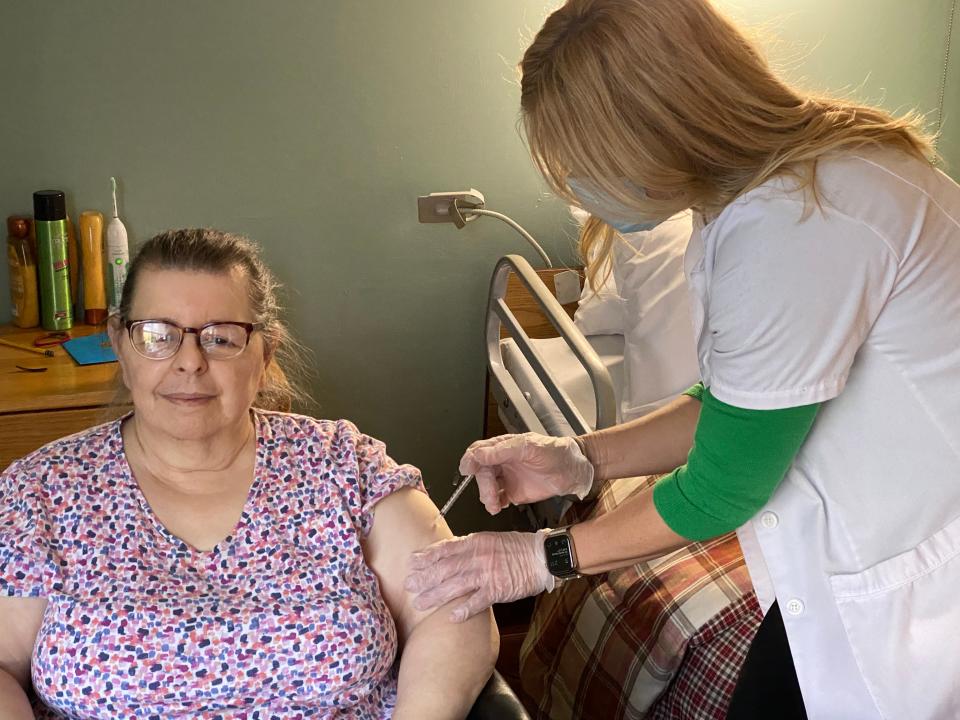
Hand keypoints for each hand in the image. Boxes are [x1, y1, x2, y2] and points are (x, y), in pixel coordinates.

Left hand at [405, 531, 554, 621]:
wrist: (540, 557)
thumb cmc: (517, 548)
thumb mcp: (490, 540)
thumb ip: (469, 545)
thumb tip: (449, 550)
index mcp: (475, 542)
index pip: (445, 549)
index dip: (427, 557)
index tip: (412, 563)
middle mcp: (478, 557)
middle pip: (445, 568)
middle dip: (425, 578)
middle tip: (409, 586)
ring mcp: (487, 573)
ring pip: (455, 585)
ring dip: (436, 595)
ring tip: (420, 603)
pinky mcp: (498, 589)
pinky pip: (477, 601)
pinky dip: (464, 609)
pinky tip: (451, 617)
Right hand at [459, 433, 593, 513]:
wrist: (573, 471)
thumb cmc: (555, 452)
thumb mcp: (528, 447)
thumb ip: (502, 451)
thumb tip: (478, 454)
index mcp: (504, 446)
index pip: (479, 451)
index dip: (470, 460)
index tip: (467, 470)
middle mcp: (503, 462)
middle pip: (481, 473)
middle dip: (483, 486)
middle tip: (490, 495)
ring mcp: (507, 478)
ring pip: (487, 488)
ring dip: (487, 497)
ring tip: (495, 505)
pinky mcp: (513, 492)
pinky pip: (497, 499)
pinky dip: (495, 504)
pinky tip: (499, 506)